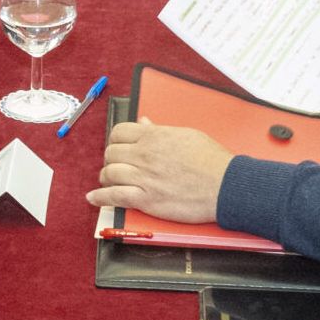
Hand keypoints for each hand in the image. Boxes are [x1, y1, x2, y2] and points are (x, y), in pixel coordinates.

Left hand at [88, 119, 234, 223]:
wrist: (226, 185)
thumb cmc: (212, 160)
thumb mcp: (187, 135)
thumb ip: (160, 129)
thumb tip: (144, 121)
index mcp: (154, 136)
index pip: (119, 132)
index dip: (115, 140)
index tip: (117, 147)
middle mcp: (144, 154)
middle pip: (111, 153)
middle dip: (110, 159)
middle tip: (116, 166)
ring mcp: (144, 177)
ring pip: (109, 173)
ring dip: (105, 177)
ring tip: (107, 181)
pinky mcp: (146, 199)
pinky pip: (114, 196)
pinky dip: (100, 197)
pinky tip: (93, 197)